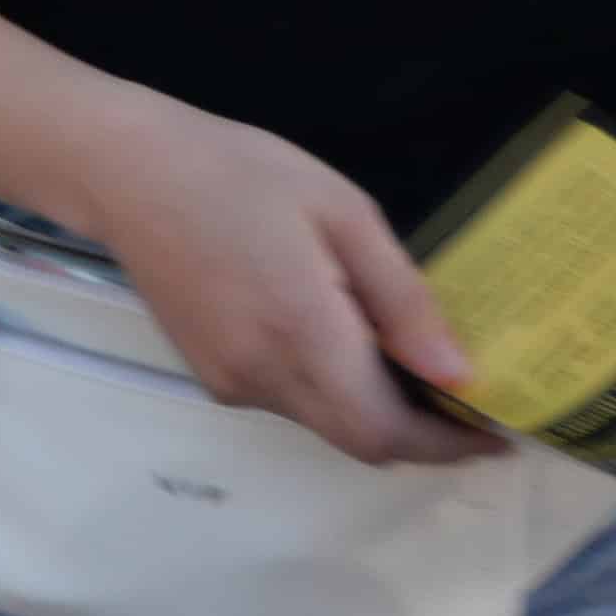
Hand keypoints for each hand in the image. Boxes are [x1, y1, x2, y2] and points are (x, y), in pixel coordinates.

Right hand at [62, 97, 501, 469]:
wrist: (121, 170)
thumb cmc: (237, 173)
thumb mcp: (341, 211)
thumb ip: (401, 297)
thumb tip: (457, 374)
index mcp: (301, 332)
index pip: (385, 431)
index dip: (446, 445)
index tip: (494, 433)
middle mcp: (261, 374)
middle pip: (358, 441)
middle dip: (418, 436)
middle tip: (463, 405)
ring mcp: (227, 379)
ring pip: (323, 423)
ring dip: (371, 409)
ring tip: (397, 356)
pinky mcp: (207, 372)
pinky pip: (287, 402)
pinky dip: (327, 390)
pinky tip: (330, 337)